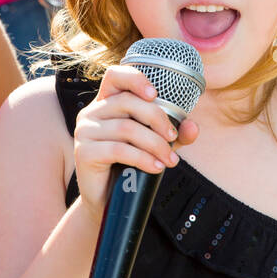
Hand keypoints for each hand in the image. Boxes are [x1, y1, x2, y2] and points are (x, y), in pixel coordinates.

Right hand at [72, 64, 200, 224]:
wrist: (110, 201)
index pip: (115, 76)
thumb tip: (192, 127)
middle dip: (157, 119)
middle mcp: (92, 113)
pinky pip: (118, 150)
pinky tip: (156, 167)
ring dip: (155, 144)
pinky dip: (143, 158)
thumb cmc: (130, 166)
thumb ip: (175, 133)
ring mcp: (85, 132)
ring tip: (170, 160)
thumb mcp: (156, 144)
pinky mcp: (83, 152)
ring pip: (126, 128)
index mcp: (107, 103)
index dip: (135, 78)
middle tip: (173, 138)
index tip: (155, 94)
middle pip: (127, 102)